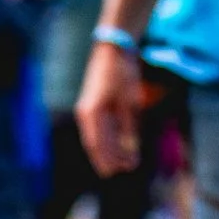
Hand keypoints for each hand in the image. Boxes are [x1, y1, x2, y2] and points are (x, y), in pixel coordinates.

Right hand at [75, 40, 141, 176]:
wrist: (113, 50)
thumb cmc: (123, 73)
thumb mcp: (131, 101)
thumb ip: (129, 127)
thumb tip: (131, 152)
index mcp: (93, 113)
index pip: (100, 144)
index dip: (112, 159)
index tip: (127, 168)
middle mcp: (86, 114)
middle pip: (95, 145)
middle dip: (110, 159)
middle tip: (126, 169)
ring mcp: (87, 111)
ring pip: (96, 140)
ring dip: (109, 152)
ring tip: (125, 162)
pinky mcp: (91, 108)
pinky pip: (98, 131)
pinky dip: (107, 141)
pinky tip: (119, 148)